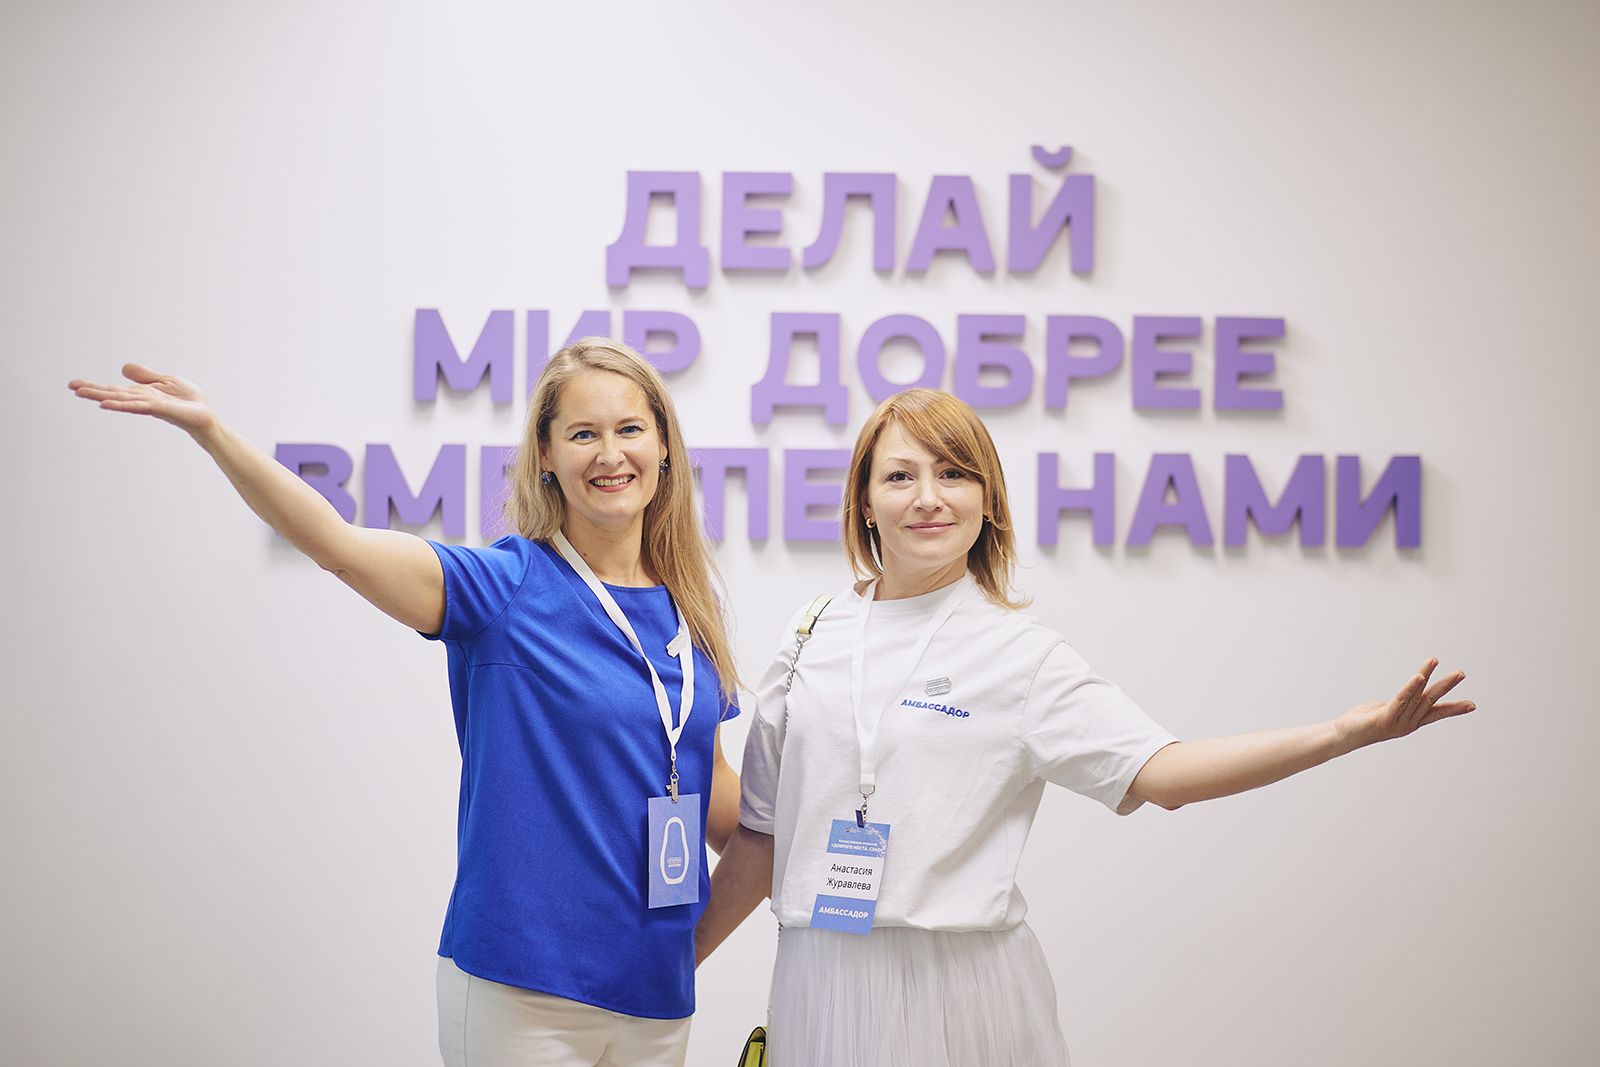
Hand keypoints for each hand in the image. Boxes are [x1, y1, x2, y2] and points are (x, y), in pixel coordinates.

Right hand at [68, 363, 218, 438]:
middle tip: (71, 387)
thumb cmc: (188, 400)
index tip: (74, 384)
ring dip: (102, 396)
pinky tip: (106, 404)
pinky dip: (122, 404)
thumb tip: (122, 367)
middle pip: (113, 394)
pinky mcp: (160, 408)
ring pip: (121, 400)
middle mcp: (142, 400)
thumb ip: (144, 376)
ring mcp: (149, 405)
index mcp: (141, 393)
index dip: (95, 386)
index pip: (114, 389)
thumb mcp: (164, 380)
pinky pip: (138, 405)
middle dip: (92, 390)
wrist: (205, 414)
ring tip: (82, 393)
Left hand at [1336, 658, 1474, 750]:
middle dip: (1446, 686)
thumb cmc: (1363, 722)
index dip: (1453, 709)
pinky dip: (1410, 687)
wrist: (1342, 736)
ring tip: (1435, 661)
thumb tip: (1410, 693)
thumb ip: (1401, 703)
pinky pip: (1400, 699)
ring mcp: (1396, 722)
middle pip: (1430, 700)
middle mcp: (1407, 723)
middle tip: (1461, 673)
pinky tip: (1419, 676)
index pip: (1436, 713)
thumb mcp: (1386, 710)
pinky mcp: (1383, 718)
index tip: (1472, 706)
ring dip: (1426, 676)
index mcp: (1410, 721)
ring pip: (1415, 695)